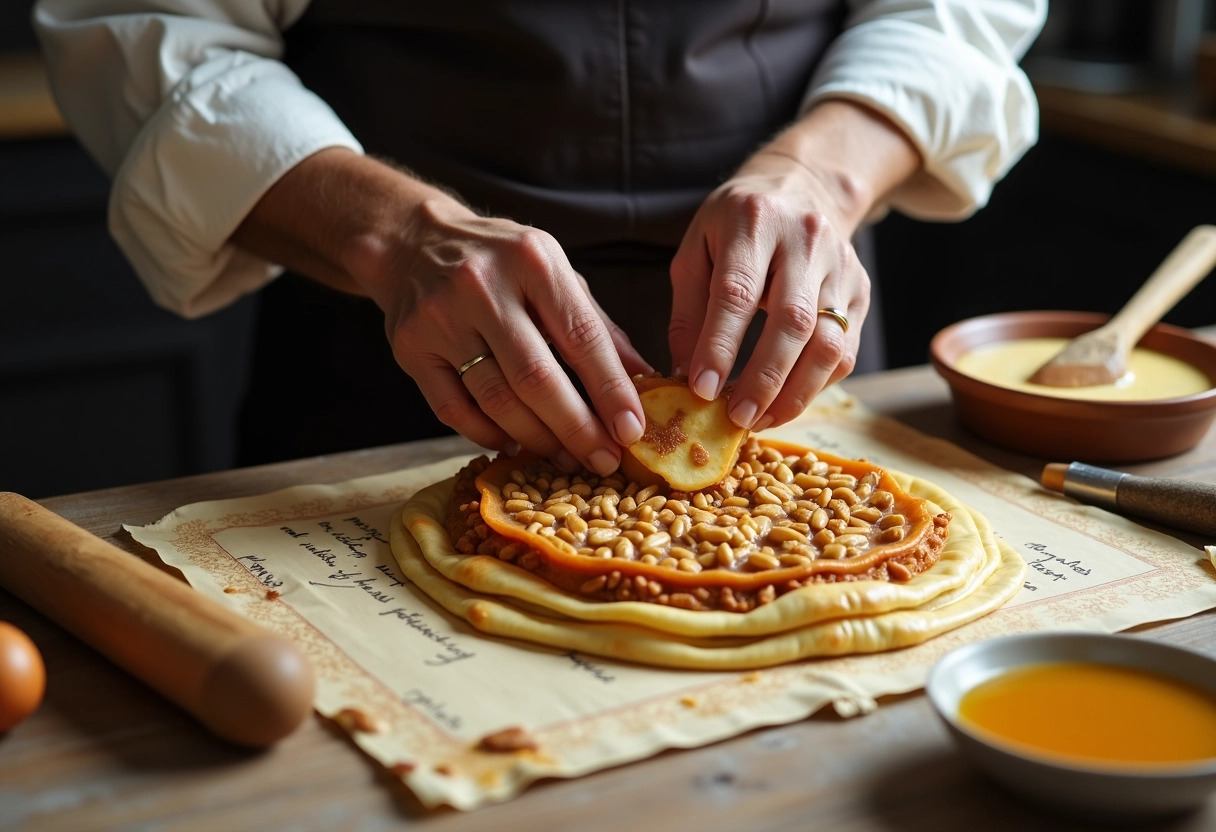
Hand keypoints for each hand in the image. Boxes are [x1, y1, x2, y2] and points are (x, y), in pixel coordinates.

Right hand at [233, 150, 648, 475]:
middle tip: (604, 461)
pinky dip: (488, 435)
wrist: (412, 240)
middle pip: (537, 378)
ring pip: (497, 400)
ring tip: (566, 458)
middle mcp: (483, 286)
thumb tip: (644, 379)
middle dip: (577, 428)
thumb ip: (596, 325)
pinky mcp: (410, 348)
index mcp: (532, 260)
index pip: (581, 337)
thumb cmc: (498, 261)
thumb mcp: (553, 272)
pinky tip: (514, 444)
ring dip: (538, 439)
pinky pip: (454, 410)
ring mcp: (441, 318)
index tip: (632, 431)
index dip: (610, 390)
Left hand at [668, 100, 919, 430]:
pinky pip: (846, 351)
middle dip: (763, 378)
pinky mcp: (861, 291)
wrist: (803, 186)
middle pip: (791, 321)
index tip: (702, 389)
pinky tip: (785, 402)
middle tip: (737, 417)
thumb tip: (685, 373)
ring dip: (795, 392)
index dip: (719, 346)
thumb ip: (688, 310)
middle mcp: (805, 240)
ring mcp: (841, 267)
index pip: (738, 292)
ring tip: (761, 420)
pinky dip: (816, 385)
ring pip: (829, 342)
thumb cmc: (736, 224)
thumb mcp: (697, 249)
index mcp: (753, 222)